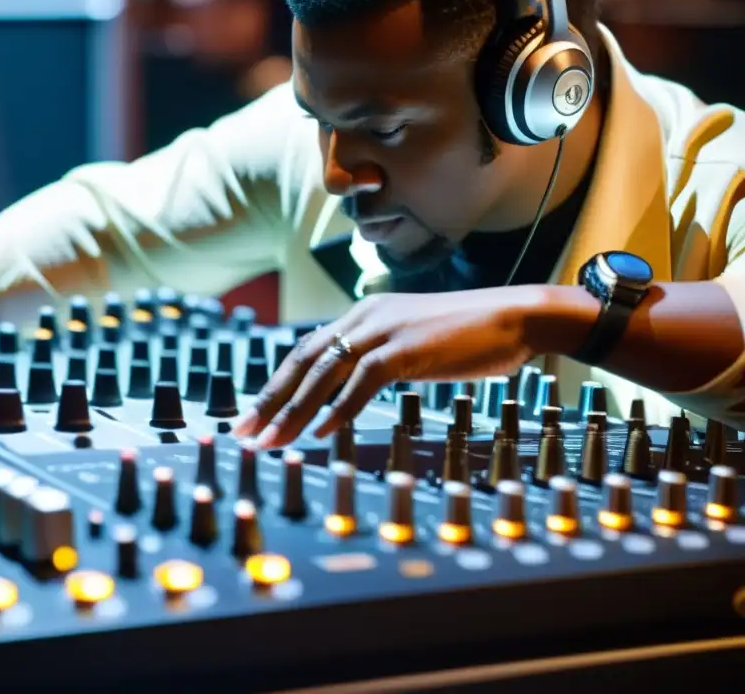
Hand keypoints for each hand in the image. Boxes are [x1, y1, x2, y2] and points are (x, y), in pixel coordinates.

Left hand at [233, 287, 554, 448]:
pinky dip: (338, 409)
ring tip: (270, 441)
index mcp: (362, 315)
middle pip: (302, 362)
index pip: (305, 352)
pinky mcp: (406, 347)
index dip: (275, 385)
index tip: (252, 414)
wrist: (514, 316)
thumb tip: (346, 387)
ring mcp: (384, 330)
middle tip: (242, 431)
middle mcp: (364, 317)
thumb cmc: (466, 335)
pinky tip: (321, 433)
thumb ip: (375, 357)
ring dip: (293, 411)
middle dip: (268, 400)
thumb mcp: (409, 342)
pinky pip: (362, 382)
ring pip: (324, 373)